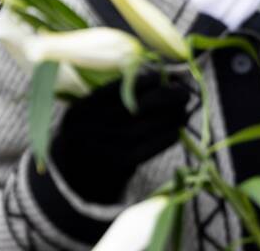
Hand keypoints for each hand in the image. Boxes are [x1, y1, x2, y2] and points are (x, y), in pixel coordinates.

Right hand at [49, 73, 189, 203]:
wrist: (76, 182)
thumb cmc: (93, 141)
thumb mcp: (92, 118)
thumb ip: (116, 102)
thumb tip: (160, 80)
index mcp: (79, 111)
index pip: (113, 90)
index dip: (141, 81)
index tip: (163, 77)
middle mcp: (85, 129)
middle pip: (129, 108)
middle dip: (161, 97)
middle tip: (183, 92)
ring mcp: (99, 150)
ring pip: (140, 129)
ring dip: (167, 119)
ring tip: (183, 112)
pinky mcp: (114, 168)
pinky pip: (144, 151)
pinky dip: (163, 140)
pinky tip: (176, 133)